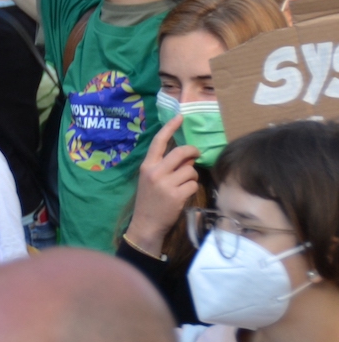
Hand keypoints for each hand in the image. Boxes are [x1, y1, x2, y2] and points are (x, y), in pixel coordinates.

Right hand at [122, 114, 197, 254]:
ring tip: (184, 184)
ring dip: (192, 176)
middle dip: (193, 152)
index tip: (180, 117)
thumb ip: (164, 166)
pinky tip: (184, 195)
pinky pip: (193, 184)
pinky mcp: (176, 195)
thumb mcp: (150, 180)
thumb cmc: (149, 200)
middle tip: (196, 154)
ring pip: (190, 170)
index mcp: (147, 166)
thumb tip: (186, 156)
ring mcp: (166, 184)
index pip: (158, 142)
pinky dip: (193, 188)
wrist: (146, 224)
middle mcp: (155, 172)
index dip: (170, 128)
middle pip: (181, 153)